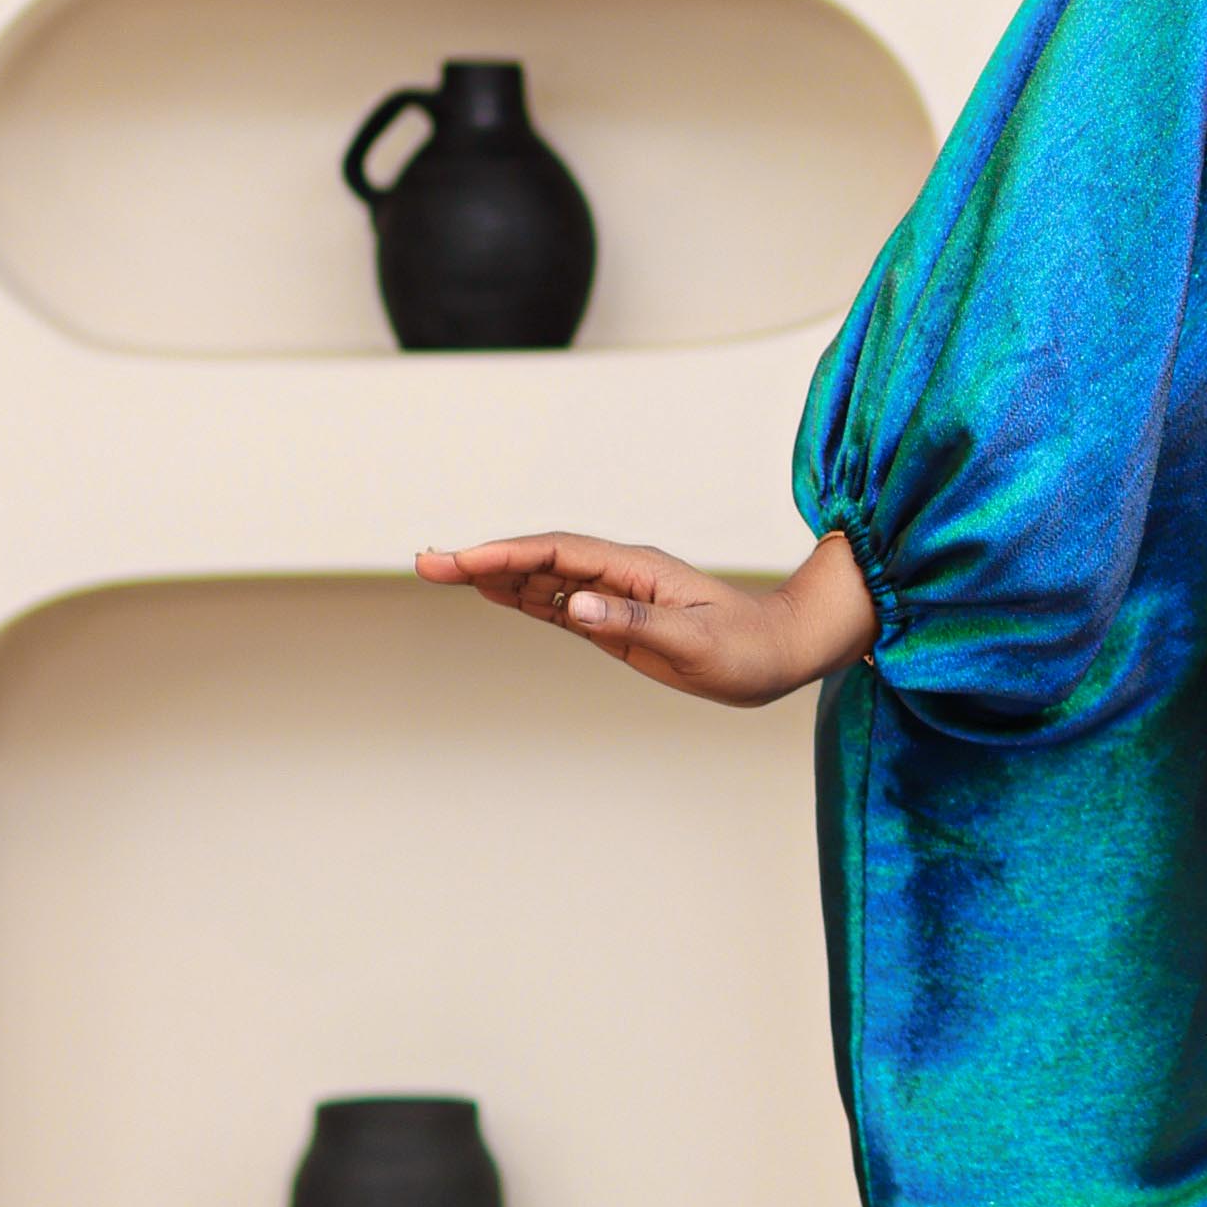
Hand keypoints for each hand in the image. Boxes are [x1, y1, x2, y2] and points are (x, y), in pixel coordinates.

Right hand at [414, 526, 874, 704]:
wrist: (782, 653)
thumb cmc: (748, 649)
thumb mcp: (695, 642)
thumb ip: (634, 620)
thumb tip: (575, 604)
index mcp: (636, 570)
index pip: (558, 554)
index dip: (507, 555)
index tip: (462, 562)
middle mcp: (619, 575)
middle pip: (539, 559)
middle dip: (482, 559)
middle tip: (424, 561)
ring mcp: (616, 595)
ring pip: (542, 579)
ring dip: (493, 575)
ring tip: (440, 570)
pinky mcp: (618, 620)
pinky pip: (559, 604)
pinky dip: (521, 597)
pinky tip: (492, 593)